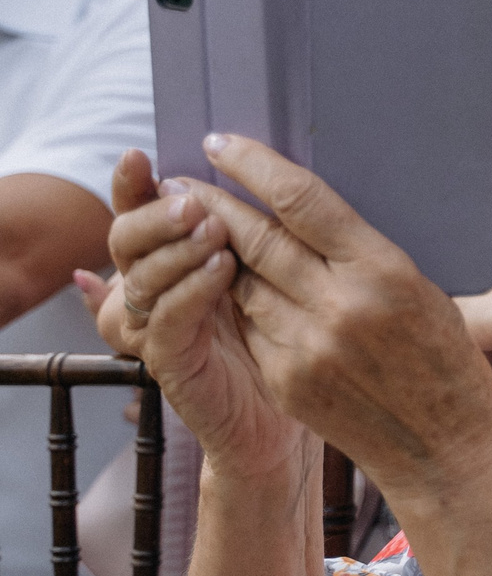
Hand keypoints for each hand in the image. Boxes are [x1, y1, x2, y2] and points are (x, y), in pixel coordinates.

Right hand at [98, 149, 303, 478]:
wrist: (280, 419)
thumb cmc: (282, 337)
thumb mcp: (270, 271)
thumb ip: (250, 228)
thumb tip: (242, 173)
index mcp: (167, 259)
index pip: (135, 212)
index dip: (131, 185)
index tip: (141, 156)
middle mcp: (150, 290)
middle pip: (125, 238)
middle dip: (156, 215)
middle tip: (193, 198)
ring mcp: (154, 327)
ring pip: (142, 277)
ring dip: (177, 248)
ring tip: (214, 228)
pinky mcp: (170, 364)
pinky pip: (167, 321)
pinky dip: (190, 291)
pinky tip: (221, 269)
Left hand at [172, 135, 491, 495]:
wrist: (445, 445)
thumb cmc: (445, 359)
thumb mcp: (424, 289)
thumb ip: (363, 254)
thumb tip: (306, 211)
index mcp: (385, 271)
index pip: (301, 201)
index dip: (252, 166)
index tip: (220, 144)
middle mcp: (340, 306)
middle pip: (256, 238)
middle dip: (210, 204)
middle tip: (181, 181)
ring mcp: (307, 347)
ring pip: (240, 283)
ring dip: (213, 253)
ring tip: (194, 229)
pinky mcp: (285, 381)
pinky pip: (250, 327)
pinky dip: (239, 303)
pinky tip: (228, 288)